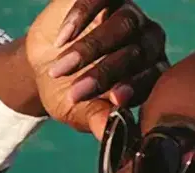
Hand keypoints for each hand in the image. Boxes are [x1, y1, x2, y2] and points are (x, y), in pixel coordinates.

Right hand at [0, 0, 166, 137]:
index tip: (114, 101)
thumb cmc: (68, 93)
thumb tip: (111, 136)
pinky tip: (62, 38)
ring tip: (60, 69)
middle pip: (137, 52)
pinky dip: (80, 16)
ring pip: (122, 26)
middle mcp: (147, 42)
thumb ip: (98, 119)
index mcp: (151, 74)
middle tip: (76, 91)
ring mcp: (128, 14)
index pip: (152, 79)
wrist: (42, 66)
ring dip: (89, 49)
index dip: (133, 88)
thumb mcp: (79, 111)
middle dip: (104, 74)